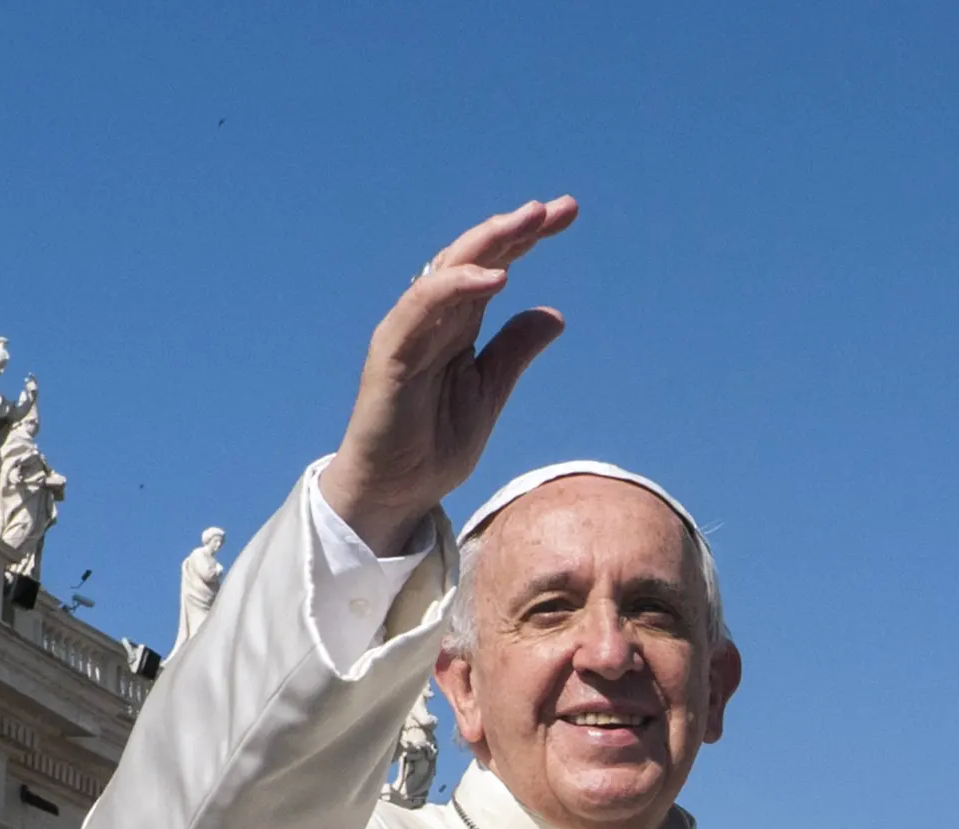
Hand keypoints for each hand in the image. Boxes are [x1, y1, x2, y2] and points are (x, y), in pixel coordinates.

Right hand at [317, 198, 577, 542]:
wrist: (395, 492)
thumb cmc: (432, 443)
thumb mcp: (489, 392)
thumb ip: (514, 351)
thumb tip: (554, 315)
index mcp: (457, 324)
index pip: (494, 267)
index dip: (527, 238)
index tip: (567, 214)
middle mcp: (432, 318)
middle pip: (475, 258)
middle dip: (516, 229)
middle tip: (557, 207)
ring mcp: (409, 331)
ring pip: (448, 270)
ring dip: (489, 243)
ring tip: (529, 221)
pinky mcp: (391, 353)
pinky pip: (421, 308)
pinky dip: (455, 287)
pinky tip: (495, 276)